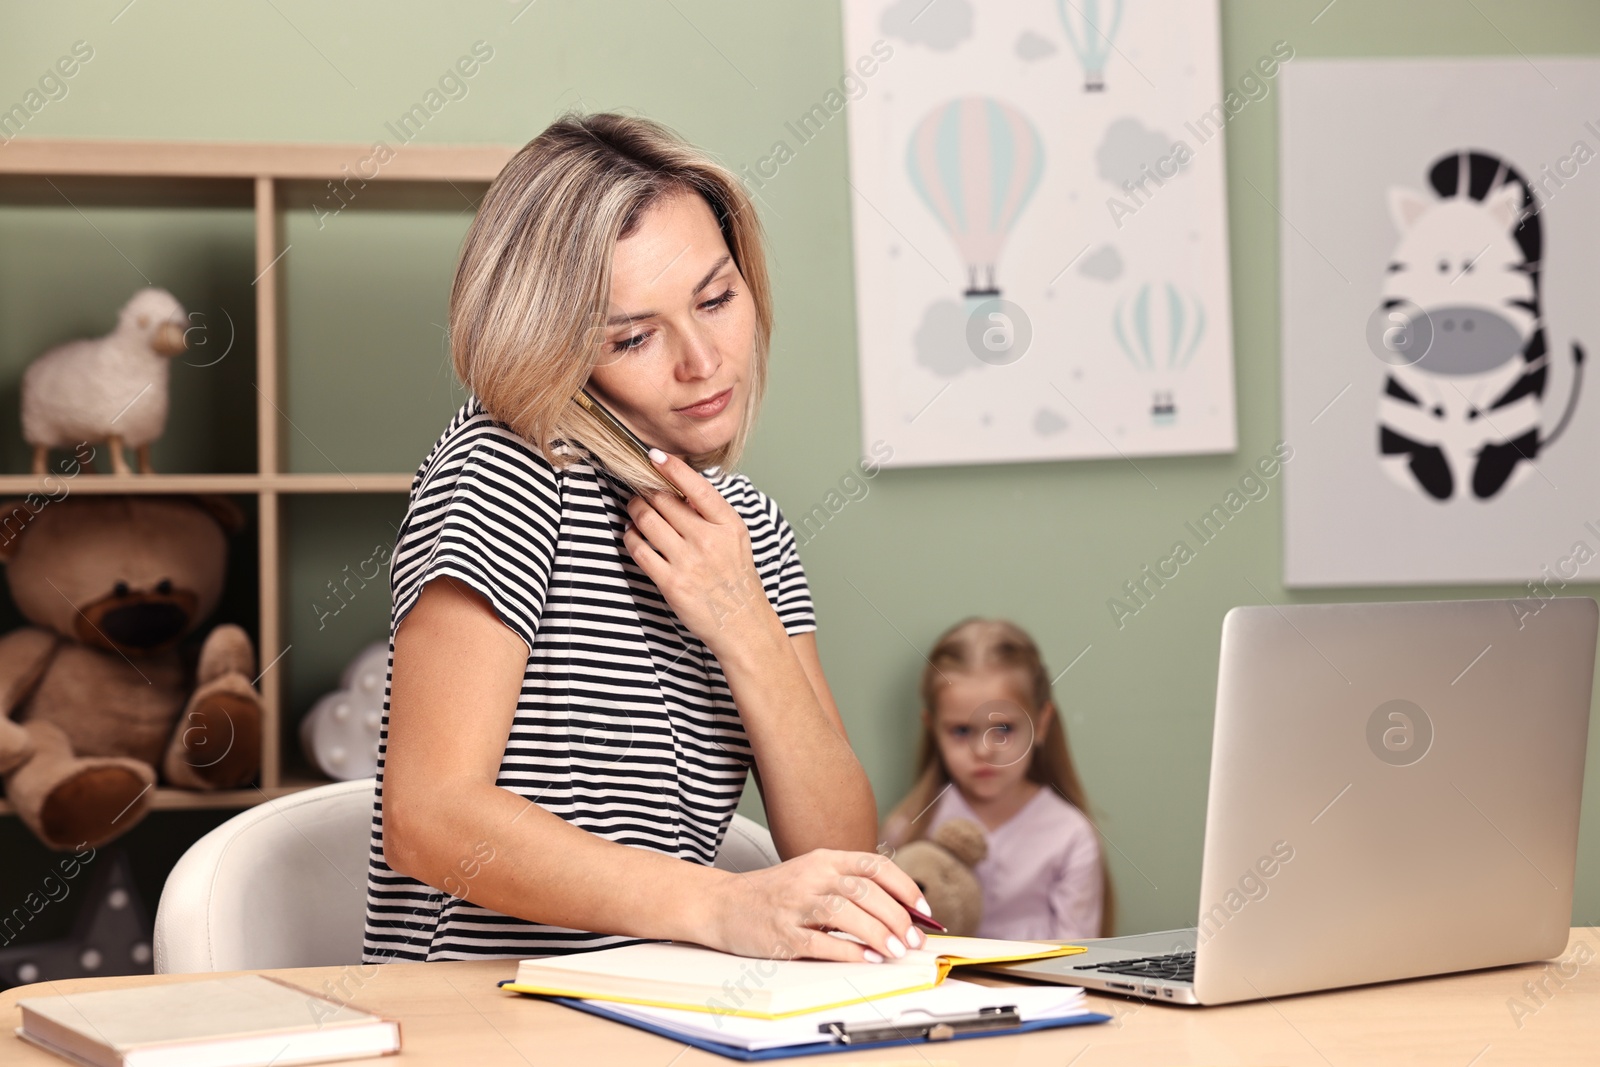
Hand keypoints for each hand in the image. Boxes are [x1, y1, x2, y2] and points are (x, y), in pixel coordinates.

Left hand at [621, 450, 771, 650]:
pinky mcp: (671, 583)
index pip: (696, 487)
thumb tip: (680, 485)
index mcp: (728, 525)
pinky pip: (639, 549)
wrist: (742, 624)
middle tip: (641, 489)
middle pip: (664, 501)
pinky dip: (631, 537)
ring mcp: (688, 562)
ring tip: (635, 509)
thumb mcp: (737, 538)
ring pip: (647, 521)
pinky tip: (633, 535)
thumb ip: (713, 513)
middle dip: (646, 490)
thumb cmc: (736, 579)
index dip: (672, 467)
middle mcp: (708, 540)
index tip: (655, 455)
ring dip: (635, 511)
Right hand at [704, 848, 931, 962]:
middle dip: (896, 916)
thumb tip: (901, 912)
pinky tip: (867, 959)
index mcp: (825, 859)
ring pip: (845, 912)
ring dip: (876, 932)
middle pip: (864, 890)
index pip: (875, 865)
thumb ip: (850, 887)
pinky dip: (848, 952)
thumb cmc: (776, 893)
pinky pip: (821, 942)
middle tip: (913, 938)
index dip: (905, 887)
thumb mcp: (813, 876)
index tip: (924, 910)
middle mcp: (812, 876)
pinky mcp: (782, 932)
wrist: (723, 904)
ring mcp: (795, 903)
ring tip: (896, 951)